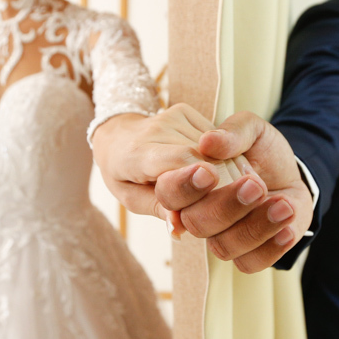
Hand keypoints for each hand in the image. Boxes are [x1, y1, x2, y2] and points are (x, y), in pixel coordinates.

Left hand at [90, 103, 225, 222]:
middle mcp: (156, 129)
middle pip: (201, 157)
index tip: (213, 181)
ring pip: (213, 148)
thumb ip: (158, 209)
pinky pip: (212, 139)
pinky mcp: (186, 110)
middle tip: (221, 205)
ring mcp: (172, 116)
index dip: (195, 172)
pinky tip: (208, 166)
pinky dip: (218, 157)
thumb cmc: (124, 174)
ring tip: (213, 186)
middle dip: (217, 182)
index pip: (175, 159)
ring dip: (221, 170)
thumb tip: (179, 227)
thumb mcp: (132, 198)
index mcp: (137, 154)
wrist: (117, 136)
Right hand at [155, 112, 312, 273]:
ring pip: (223, 247)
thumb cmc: (261, 150)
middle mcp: (199, 213)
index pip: (168, 193)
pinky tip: (287, 228)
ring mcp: (222, 236)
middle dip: (224, 206)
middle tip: (254, 185)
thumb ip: (232, 131)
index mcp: (189, 183)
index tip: (207, 171)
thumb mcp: (252, 130)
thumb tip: (208, 141)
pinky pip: (249, 263)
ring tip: (283, 204)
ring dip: (255, 227)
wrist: (291, 172)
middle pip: (195, 223)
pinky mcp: (247, 254)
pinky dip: (270, 247)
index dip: (181, 186)